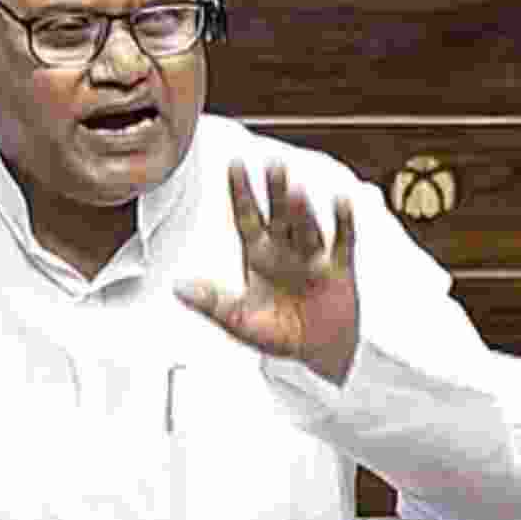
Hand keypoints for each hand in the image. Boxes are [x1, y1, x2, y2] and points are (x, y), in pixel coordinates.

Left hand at [175, 161, 359, 386]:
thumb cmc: (279, 335)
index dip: (240, 192)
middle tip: (272, 164)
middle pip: (279, 215)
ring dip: (302, 209)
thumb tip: (178, 288)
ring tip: (295, 189)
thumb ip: (212, 304)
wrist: (318, 355)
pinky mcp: (339, 269)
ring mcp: (313, 257)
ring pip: (306, 227)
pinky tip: (341, 202)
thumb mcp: (239, 322)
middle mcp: (286, 250)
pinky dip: (342, 223)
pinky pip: (341, 243)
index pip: (247, 218)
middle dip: (274, 191)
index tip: (235, 164)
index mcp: (259, 256)